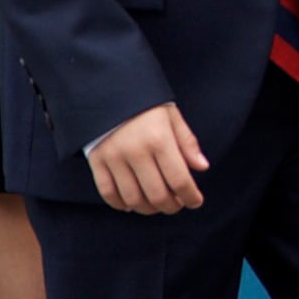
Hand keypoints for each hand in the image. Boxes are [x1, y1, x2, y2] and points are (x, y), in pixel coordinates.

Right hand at [87, 101, 208, 214]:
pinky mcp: (96, 161)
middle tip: (177, 204)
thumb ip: (187, 143)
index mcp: (159, 139)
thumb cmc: (145, 104)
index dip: (191, 197)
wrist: (108, 89)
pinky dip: (120, 204)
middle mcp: (136, 151)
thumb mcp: (171, 116)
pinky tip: (131, 203)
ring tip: (157, 204)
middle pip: (157, 195)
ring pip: (133, 199)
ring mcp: (114, 158)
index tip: (195, 201)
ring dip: (148, 209)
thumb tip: (202, 167)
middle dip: (172, 206)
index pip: (179, 180)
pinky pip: (108, 193)